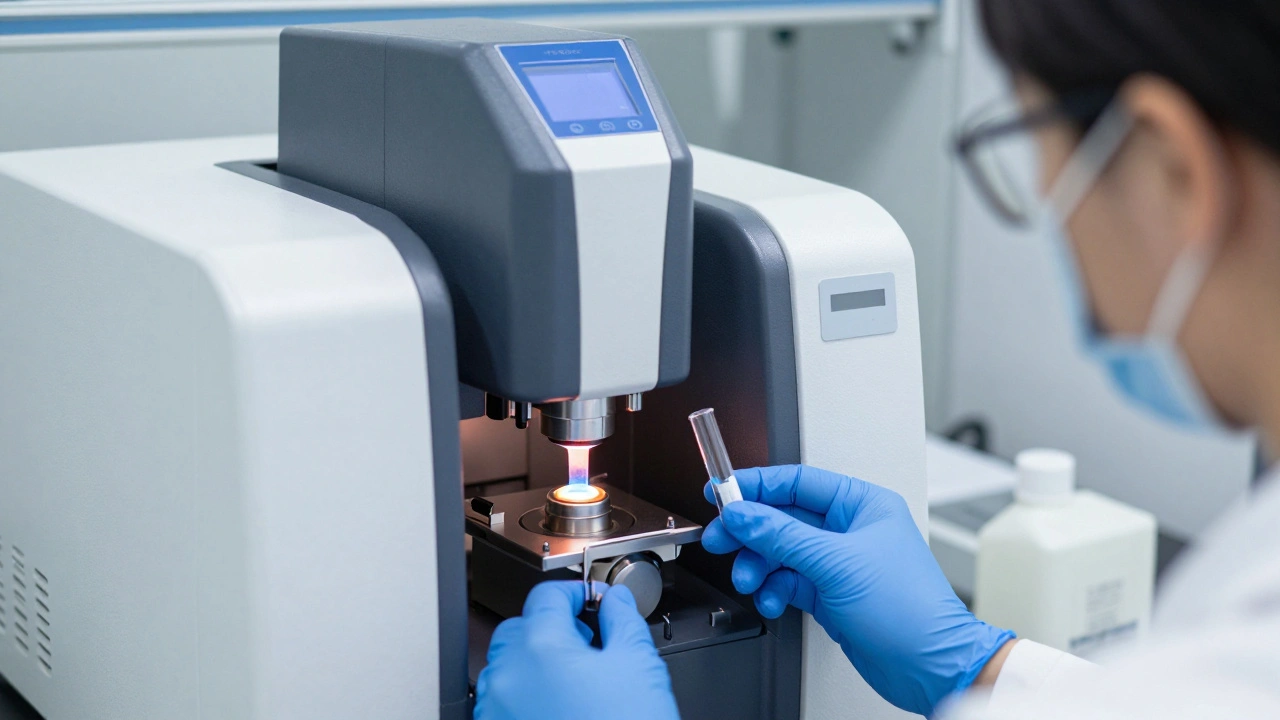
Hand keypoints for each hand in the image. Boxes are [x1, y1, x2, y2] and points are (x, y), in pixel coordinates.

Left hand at [475, 581, 681, 719]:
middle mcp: (508, 677)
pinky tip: (561, 707)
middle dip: (553, 627)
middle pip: (521, 628)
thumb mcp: (638, 666)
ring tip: (576, 679)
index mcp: (540, 648)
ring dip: (537, 662)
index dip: (576, 593)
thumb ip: (623, 620)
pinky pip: (504, 702)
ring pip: (508, 666)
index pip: (547, 596)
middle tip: (589, 641)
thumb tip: (615, 601)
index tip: (593, 601)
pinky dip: (527, 695)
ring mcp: (497, 711)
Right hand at [702, 466, 1013, 716]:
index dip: (757, 485)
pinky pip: (788, 581)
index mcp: (861, 505)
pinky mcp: (830, 594)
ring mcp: (838, 563)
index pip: (798, 483)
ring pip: (781, 552)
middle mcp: (849, 530)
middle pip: (783, 518)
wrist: (929, 665)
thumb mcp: (836, 563)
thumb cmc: (909, 609)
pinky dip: (773, 589)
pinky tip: (771, 599)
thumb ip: (782, 535)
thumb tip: (744, 514)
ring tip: (749, 578)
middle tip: (722, 539)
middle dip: (751, 531)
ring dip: (759, 564)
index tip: (723, 491)